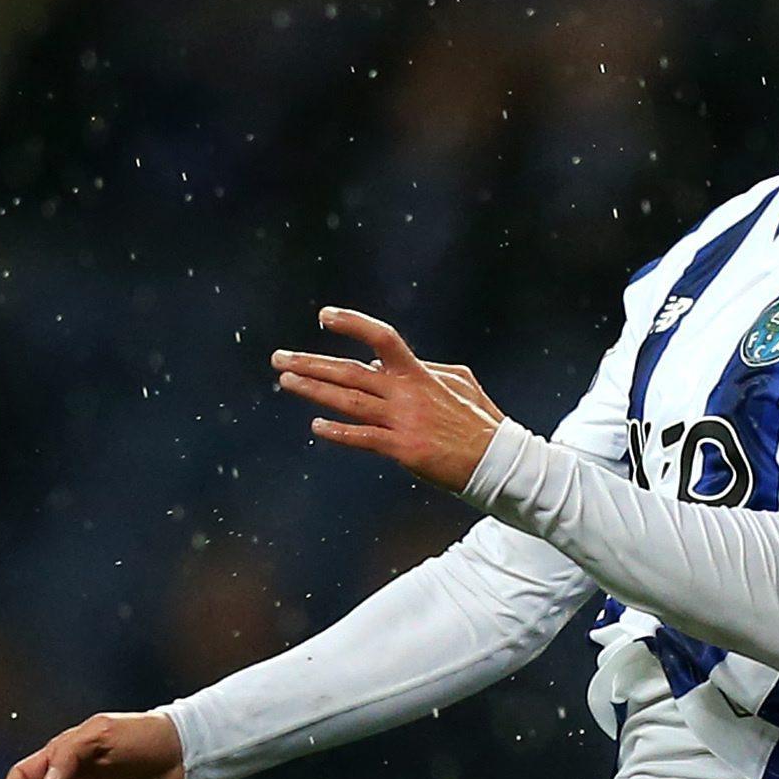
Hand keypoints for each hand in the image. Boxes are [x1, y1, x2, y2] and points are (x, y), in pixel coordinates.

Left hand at [277, 308, 509, 491]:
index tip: (324, 316)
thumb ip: (428, 368)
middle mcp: (407, 393)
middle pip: (351, 371)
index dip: (352, 324)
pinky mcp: (404, 449)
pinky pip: (364, 438)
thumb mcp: (461, 382)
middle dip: (311, 363)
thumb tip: (395, 363)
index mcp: (420, 373)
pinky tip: (317, 425)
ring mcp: (403, 421)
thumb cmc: (481, 422)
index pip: (382, 338)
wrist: (498, 461)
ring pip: (349, 401)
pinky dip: (339, 431)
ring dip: (314, 390)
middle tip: (280, 358)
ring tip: (287, 382)